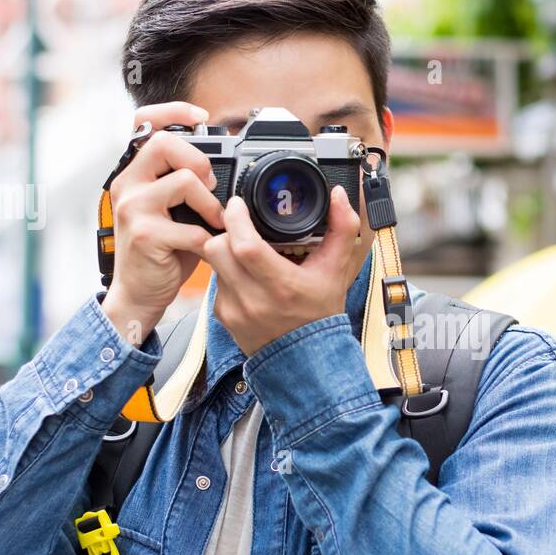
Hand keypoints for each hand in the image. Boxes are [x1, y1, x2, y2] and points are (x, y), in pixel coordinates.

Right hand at [101, 102, 222, 344]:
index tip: (201, 116)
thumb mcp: (170, 211)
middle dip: (200, 161)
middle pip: (166, 143)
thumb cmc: (161, 252)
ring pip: (185, 181)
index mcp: (134, 174)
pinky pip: (192, 226)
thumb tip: (222, 167)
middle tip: (210, 187)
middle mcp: (127, 185)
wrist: (139, 294)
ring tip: (214, 221)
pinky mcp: (145, 235)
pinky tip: (205, 247)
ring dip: (211, 204)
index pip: (143, 123)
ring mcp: (133, 208)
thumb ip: (184, 185)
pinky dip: (207, 238)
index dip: (173, 110)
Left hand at [203, 184, 361, 355]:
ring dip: (226, 252)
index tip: (240, 205)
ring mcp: (234, 310)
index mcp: (282, 285)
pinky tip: (246, 277)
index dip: (237, 219)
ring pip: (213, 263)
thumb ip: (342, 229)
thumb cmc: (320, 315)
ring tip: (247, 253)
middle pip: (217, 248)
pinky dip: (227, 273)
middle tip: (241, 227)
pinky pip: (215, 282)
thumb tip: (338, 195)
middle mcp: (253, 300)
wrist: (305, 359)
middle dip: (226, 231)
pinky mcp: (223, 316)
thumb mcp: (336, 270)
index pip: (244, 245)